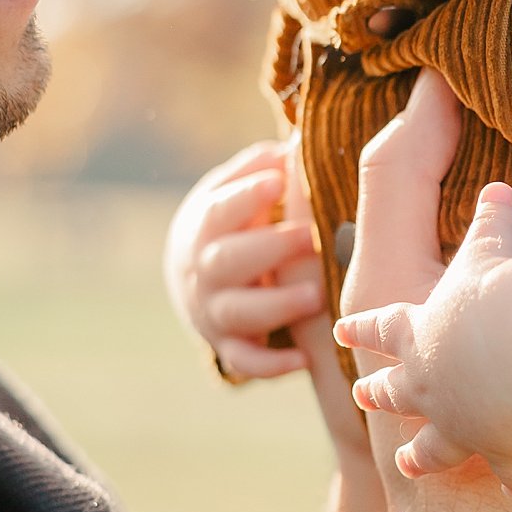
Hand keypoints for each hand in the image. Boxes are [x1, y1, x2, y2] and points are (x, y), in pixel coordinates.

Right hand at [163, 142, 323, 380]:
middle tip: (307, 236)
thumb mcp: (235, 189)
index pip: (218, 210)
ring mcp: (214, 311)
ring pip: (236, 313)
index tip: (280, 180)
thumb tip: (291, 146)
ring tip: (315, 295)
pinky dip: (269, 365)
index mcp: (205, 226)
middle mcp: (204, 271)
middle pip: (224, 262)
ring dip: (274, 306)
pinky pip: (245, 361)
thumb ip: (260, 168)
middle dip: (266, 249)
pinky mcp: (229, 346)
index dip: (245, 196)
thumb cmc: (235, 222)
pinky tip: (303, 360)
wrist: (196, 277)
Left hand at [337, 178, 511, 486]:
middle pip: (392, 389)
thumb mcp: (491, 247)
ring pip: (432, 443)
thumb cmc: (502, 292)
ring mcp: (456, 421)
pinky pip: (507, 467)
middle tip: (362, 394)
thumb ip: (493, 221)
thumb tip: (497, 187)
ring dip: (423, 452)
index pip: (378, 326)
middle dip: (378, 391)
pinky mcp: (498, 447)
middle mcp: (424, 381)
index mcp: (415, 329)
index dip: (362, 327)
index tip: (340, 329)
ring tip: (410, 461)